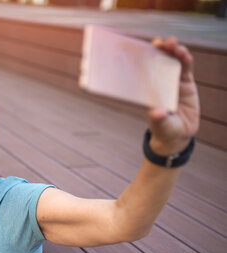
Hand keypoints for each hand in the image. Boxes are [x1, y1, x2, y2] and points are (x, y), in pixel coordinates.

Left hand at [148, 36, 199, 154]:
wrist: (178, 135)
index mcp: (148, 90)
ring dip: (173, 51)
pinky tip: (184, 54)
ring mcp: (172, 81)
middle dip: (159, 50)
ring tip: (174, 45)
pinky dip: (185, 59)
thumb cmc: (164, 129)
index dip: (143, 60)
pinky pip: (185, 68)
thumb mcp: (161, 126)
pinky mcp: (185, 83)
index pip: (143, 71)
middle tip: (159, 42)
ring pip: (172, 62)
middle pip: (158, 62)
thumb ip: (160, 119)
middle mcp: (158, 83)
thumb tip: (157, 113)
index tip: (142, 51)